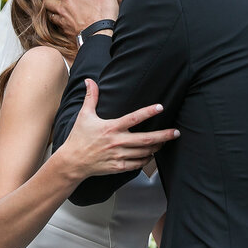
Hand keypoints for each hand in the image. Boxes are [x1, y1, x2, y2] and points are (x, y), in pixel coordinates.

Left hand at [43, 0, 118, 35]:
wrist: (103, 35)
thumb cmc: (104, 10)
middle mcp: (63, 8)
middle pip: (46, 1)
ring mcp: (64, 22)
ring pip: (50, 15)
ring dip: (50, 10)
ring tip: (54, 7)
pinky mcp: (68, 33)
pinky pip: (57, 27)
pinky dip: (58, 22)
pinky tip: (63, 22)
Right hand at [54, 80, 178, 178]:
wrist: (72, 162)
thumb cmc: (78, 138)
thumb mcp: (84, 115)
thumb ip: (91, 97)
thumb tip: (89, 80)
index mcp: (111, 127)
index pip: (134, 118)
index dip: (148, 112)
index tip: (160, 107)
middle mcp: (117, 142)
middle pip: (146, 139)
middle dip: (164, 135)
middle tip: (176, 132)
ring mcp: (119, 156)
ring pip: (144, 152)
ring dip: (157, 147)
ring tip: (164, 142)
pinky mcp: (118, 167)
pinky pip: (138, 164)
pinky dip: (146, 160)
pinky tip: (150, 155)